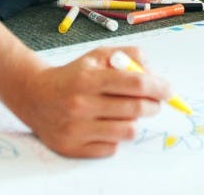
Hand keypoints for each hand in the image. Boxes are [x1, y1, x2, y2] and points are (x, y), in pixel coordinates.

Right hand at [10, 46, 170, 157]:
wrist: (35, 96)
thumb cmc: (74, 75)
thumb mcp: (98, 55)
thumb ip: (128, 56)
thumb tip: (154, 74)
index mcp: (88, 78)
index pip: (135, 84)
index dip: (158, 87)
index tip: (168, 91)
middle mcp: (81, 104)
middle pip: (135, 110)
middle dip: (153, 106)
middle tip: (153, 103)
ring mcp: (76, 129)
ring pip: (127, 132)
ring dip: (134, 122)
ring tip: (127, 113)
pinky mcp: (73, 148)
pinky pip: (111, 148)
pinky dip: (116, 138)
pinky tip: (107, 125)